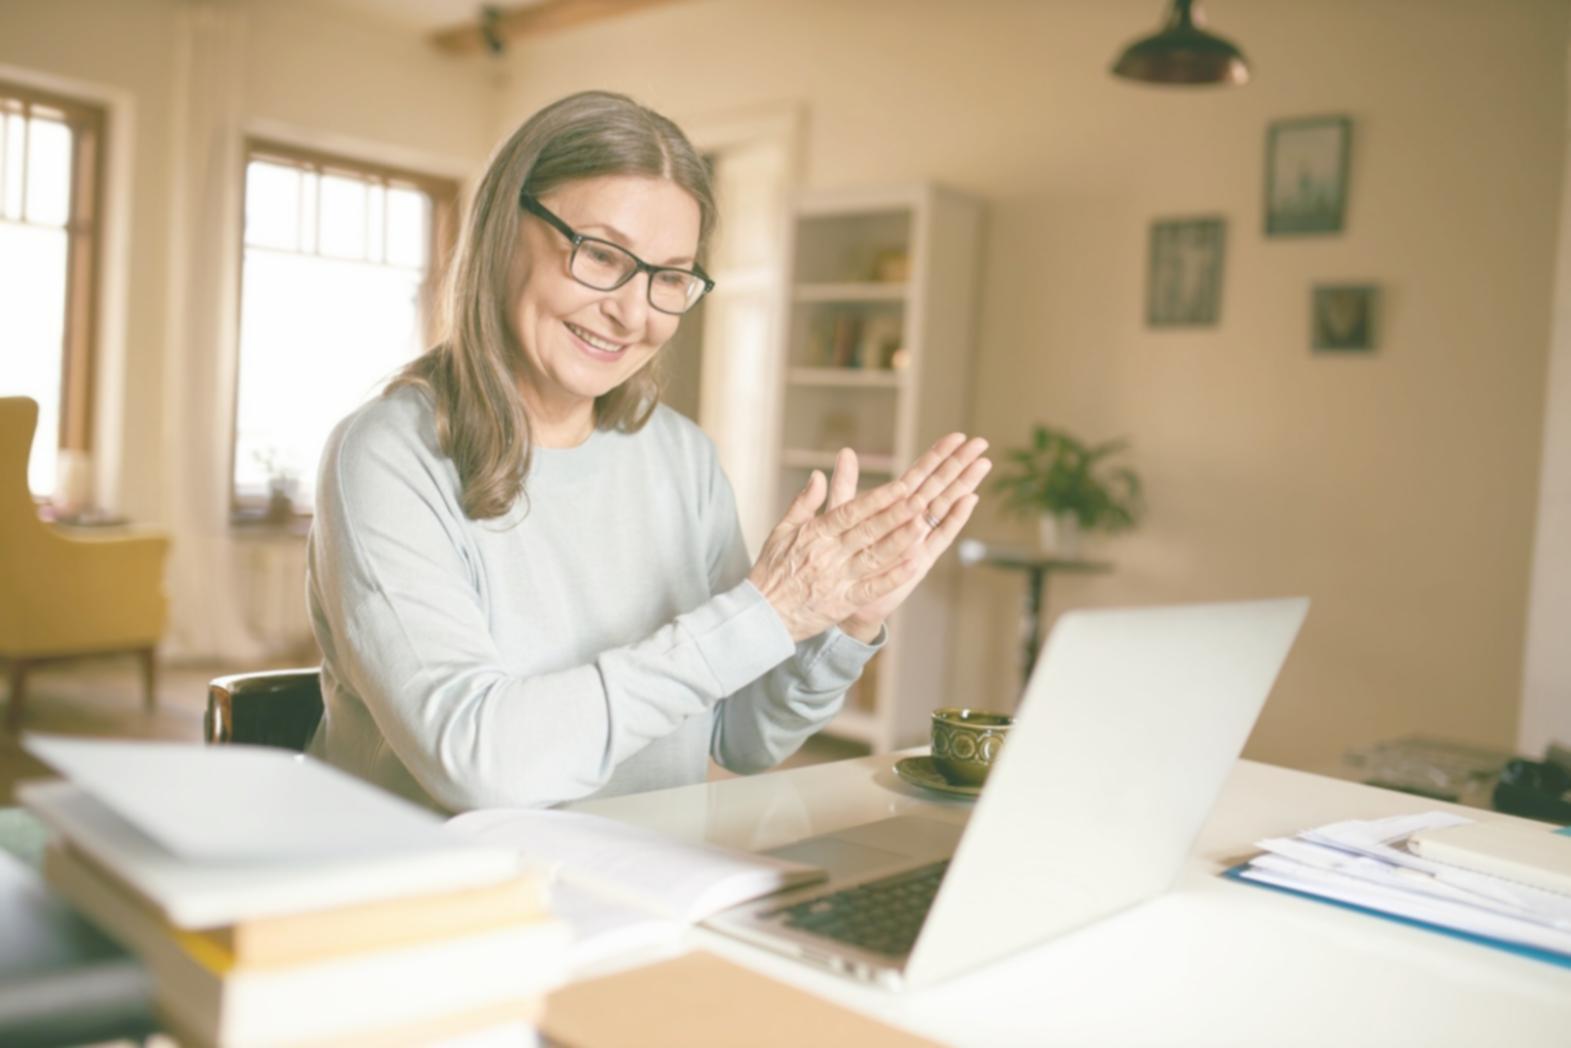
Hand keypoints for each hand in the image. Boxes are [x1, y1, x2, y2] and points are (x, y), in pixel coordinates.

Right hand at [747, 470, 928, 641]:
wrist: (762, 614)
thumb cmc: (771, 571)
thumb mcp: (781, 531)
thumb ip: (803, 503)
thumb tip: (819, 475)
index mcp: (815, 534)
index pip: (850, 512)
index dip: (877, 499)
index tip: (900, 486)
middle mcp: (829, 554)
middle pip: (867, 531)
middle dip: (895, 514)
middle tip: (920, 499)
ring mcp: (837, 579)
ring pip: (873, 557)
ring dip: (900, 541)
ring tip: (923, 525)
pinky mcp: (843, 603)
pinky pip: (872, 588)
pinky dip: (893, 577)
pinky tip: (913, 564)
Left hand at [830, 434, 990, 641]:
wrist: (840, 597)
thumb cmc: (840, 557)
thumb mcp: (839, 515)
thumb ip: (845, 485)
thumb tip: (846, 451)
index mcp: (893, 507)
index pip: (919, 475)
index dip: (937, 455)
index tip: (957, 436)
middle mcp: (911, 520)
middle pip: (939, 486)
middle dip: (959, 464)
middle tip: (981, 442)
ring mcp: (918, 539)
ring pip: (945, 506)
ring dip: (963, 485)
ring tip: (983, 464)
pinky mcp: (920, 559)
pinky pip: (939, 536)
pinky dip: (954, 518)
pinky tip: (970, 499)